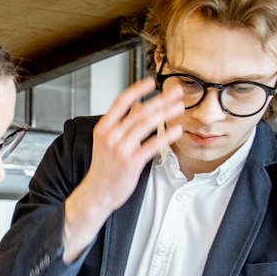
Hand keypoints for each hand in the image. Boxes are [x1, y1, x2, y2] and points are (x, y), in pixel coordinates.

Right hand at [61, 78, 188, 259]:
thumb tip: (135, 106)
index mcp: (104, 128)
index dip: (137, 90)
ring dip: (165, 114)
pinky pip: (152, 146)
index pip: (121, 102)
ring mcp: (121, 149)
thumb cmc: (104, 168)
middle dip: (160, 99)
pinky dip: (166, 137)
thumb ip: (121, 123)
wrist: (97, 192)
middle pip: (139, 111)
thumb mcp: (107, 141)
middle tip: (175, 92)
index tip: (151, 82)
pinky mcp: (131, 162)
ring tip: (179, 108)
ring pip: (146, 125)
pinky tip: (177, 131)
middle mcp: (111, 136)